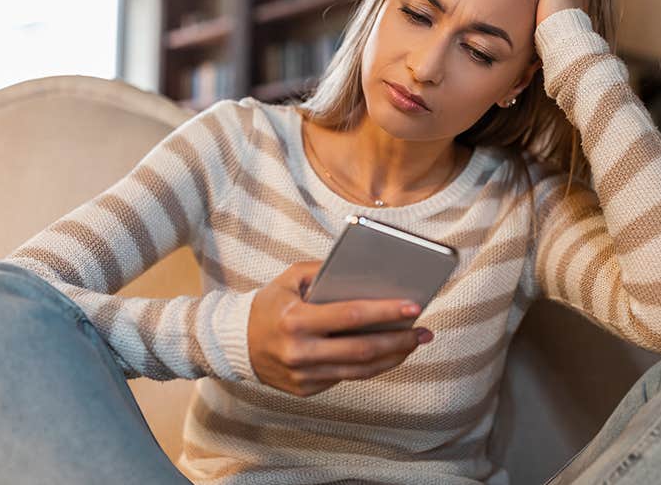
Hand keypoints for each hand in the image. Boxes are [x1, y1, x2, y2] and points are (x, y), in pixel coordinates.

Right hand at [248, 261, 432, 396]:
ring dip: (393, 357)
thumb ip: (323, 270)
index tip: (414, 306)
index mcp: (295, 320)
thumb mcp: (290, 279)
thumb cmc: (269, 304)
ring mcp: (303, 375)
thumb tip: (366, 273)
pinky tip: (390, 353)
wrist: (236, 344)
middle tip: (424, 331)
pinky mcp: (306, 390)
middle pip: (362, 349)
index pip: (351, 316)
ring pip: (360, 370)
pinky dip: (372, 366)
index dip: (386, 312)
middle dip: (399, 340)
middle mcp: (300, 351)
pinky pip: (347, 378)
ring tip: (415, 343)